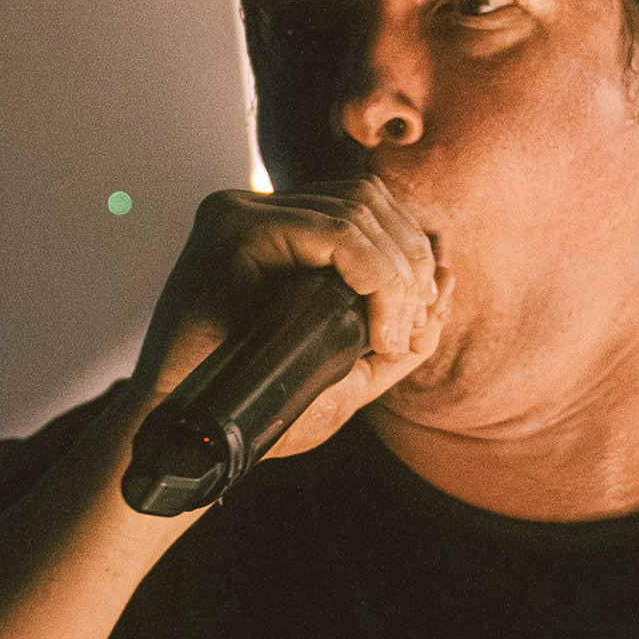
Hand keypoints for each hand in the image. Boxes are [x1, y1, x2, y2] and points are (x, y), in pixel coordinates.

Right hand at [137, 178, 445, 464]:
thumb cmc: (257, 410)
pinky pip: (332, 233)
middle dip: (410, 263)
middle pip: (369, 199)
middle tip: (405, 333)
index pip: (369, 208)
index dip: (410, 254)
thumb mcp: (349, 372)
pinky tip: (374, 328)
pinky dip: (372, 277)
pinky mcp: (231, 229)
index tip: (416, 321)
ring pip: (357, 212)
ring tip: (389, 337)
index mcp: (282, 232)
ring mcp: (242, 213)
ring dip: (395, 277)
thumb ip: (399, 328)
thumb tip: (448, 276)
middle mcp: (260, 210)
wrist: (191, 439)